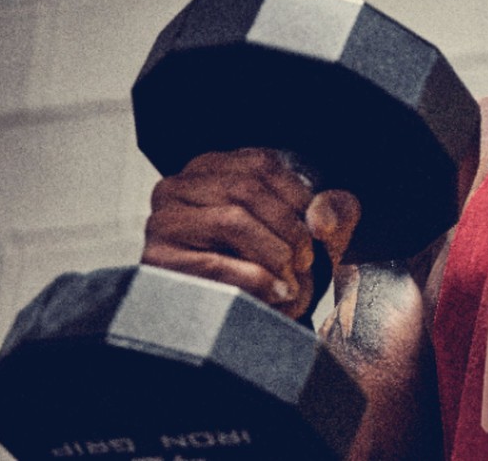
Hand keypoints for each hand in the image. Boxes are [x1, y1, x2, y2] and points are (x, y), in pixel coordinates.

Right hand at [141, 147, 360, 319]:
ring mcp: (163, 222)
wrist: (233, 322)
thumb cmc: (265, 268)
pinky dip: (254, 279)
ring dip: (274, 254)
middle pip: (247, 190)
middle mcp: (179, 187)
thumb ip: (329, 212)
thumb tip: (325, 214)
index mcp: (212, 168)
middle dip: (289, 228)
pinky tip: (274, 292)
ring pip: (232, 220)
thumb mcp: (306, 233)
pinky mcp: (158, 260)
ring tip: (291, 279)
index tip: (319, 229)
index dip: (299, 196)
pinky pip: (214, 263)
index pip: (261, 164)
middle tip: (307, 260)